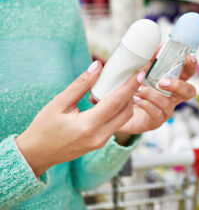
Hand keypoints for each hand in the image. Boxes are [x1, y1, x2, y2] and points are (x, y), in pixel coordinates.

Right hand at [16, 61, 144, 176]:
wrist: (37, 154)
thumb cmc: (44, 128)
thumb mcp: (59, 103)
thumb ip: (81, 84)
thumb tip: (98, 66)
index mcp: (88, 126)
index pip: (116, 102)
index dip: (130, 86)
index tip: (140, 73)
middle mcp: (99, 136)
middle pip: (126, 111)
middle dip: (132, 93)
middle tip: (133, 76)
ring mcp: (101, 142)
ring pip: (123, 119)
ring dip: (127, 102)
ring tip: (123, 85)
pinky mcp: (101, 143)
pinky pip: (116, 124)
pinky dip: (119, 110)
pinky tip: (113, 98)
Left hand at [114, 55, 196, 143]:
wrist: (119, 110)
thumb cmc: (133, 89)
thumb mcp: (140, 73)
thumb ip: (149, 62)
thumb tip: (156, 48)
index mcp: (172, 83)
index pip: (187, 73)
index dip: (191, 66)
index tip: (189, 57)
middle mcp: (173, 97)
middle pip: (189, 92)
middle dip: (178, 85)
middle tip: (162, 81)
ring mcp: (166, 110)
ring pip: (168, 103)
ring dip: (153, 95)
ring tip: (140, 90)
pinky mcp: (155, 121)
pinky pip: (156, 113)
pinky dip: (146, 104)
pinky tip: (136, 99)